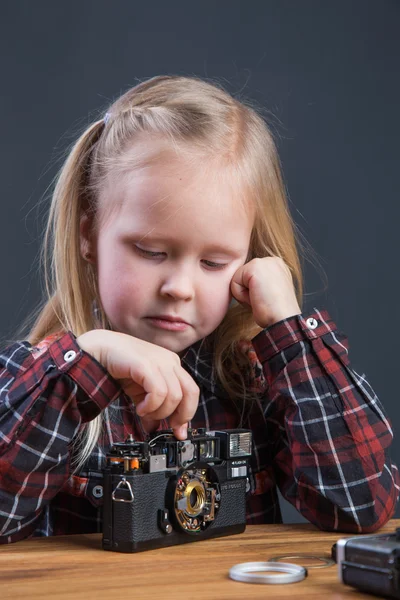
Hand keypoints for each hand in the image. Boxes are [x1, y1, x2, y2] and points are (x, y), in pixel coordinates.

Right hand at [76, 330, 198, 439]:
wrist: (100, 350)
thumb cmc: (121, 368)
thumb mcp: (141, 392)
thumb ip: (152, 408)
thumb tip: (155, 428)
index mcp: (173, 366)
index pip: (191, 391)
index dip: (187, 414)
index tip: (179, 432)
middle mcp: (170, 361)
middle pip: (191, 392)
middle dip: (181, 415)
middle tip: (166, 425)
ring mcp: (160, 361)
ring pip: (174, 396)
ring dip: (159, 412)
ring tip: (143, 412)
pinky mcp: (146, 365)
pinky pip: (159, 392)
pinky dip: (150, 406)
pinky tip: (139, 407)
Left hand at [230, 257, 300, 327]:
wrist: (283, 319)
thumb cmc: (277, 313)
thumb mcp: (269, 292)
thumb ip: (259, 282)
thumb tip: (246, 285)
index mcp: (277, 266)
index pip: (250, 276)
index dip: (253, 291)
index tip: (267, 298)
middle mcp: (271, 260)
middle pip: (242, 276)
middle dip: (248, 291)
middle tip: (263, 300)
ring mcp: (264, 261)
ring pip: (237, 278)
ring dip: (244, 294)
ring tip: (260, 299)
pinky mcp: (254, 267)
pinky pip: (234, 282)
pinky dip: (241, 296)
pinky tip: (256, 298)